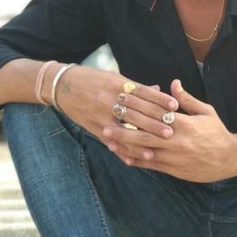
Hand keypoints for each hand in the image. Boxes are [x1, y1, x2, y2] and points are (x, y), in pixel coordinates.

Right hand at [49, 65, 178, 148]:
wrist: (62, 86)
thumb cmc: (92, 79)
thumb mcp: (113, 78)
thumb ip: (135, 87)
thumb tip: (158, 89)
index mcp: (118, 84)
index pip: (143, 92)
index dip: (159, 100)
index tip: (175, 107)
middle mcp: (110, 98)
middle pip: (136, 111)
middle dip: (154, 122)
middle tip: (171, 131)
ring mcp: (101, 114)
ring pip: (124, 128)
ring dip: (141, 139)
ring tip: (156, 147)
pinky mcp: (93, 126)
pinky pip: (110, 140)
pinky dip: (121, 150)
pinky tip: (132, 158)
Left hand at [102, 79, 236, 182]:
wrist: (230, 158)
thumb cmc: (217, 133)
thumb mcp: (205, 112)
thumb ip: (187, 99)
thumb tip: (173, 83)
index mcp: (184, 124)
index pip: (156, 113)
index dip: (137, 106)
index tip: (122, 99)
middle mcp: (176, 140)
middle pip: (145, 132)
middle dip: (124, 125)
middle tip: (107, 119)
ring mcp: (174, 156)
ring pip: (144, 150)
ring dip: (125, 144)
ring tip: (108, 139)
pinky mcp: (173, 169)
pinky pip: (151, 165)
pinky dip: (137, 161)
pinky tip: (124, 157)